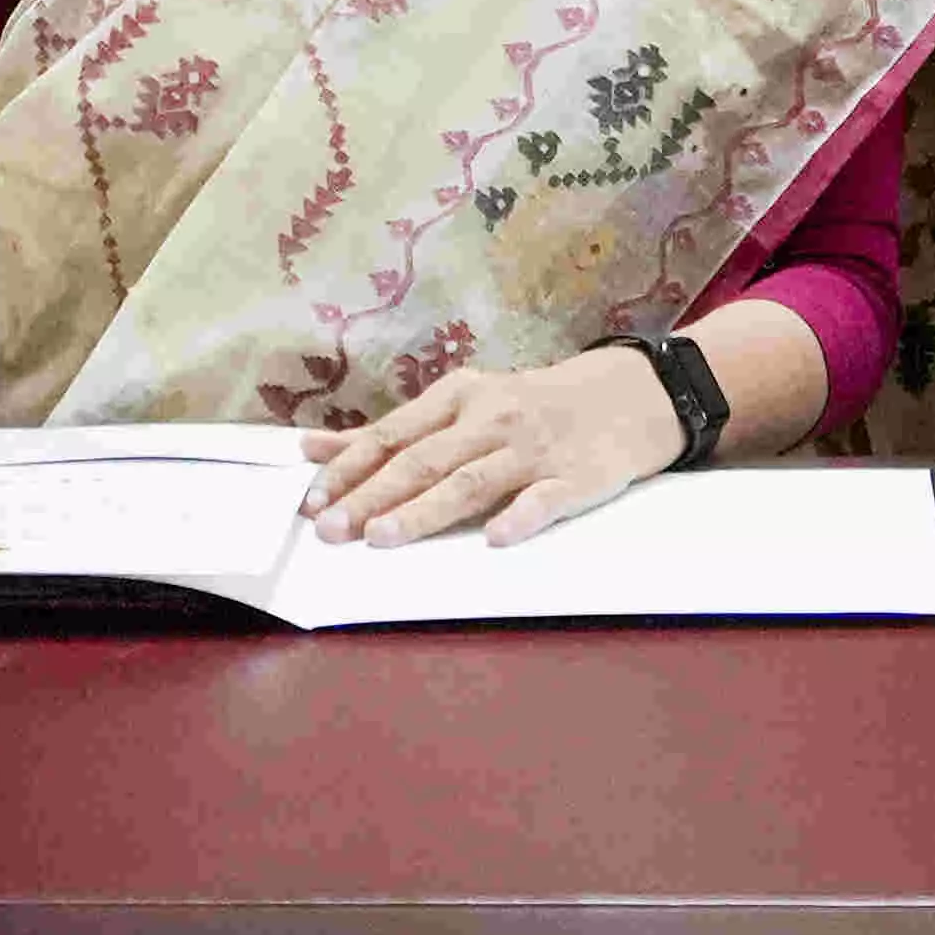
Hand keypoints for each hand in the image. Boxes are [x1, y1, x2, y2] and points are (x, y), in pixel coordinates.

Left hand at [298, 347, 686, 548]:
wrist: (624, 396)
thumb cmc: (527, 406)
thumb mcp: (458, 405)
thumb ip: (390, 433)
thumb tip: (312, 451)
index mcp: (459, 396)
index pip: (393, 436)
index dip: (349, 469)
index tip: (310, 501)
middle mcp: (492, 418)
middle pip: (424, 460)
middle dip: (373, 495)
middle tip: (332, 529)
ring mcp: (534, 448)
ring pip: (472, 481)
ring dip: (425, 510)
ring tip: (383, 538)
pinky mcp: (576, 477)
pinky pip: (545, 499)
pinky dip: (520, 517)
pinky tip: (495, 538)